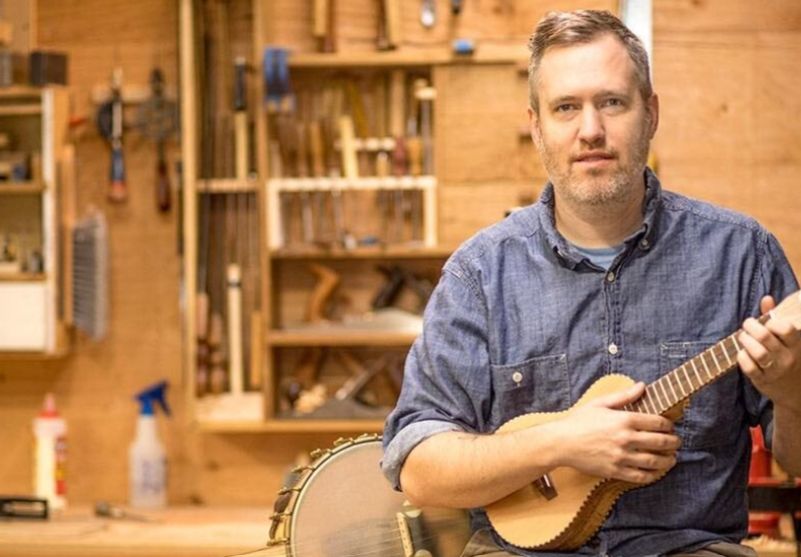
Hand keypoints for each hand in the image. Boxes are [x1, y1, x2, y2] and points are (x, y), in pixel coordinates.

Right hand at [557, 382, 680, 483]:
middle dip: (673, 442)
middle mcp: (626, 439)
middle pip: (661, 442)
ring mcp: (621, 457)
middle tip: (676, 442)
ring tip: (672, 458)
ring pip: (655, 461)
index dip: (668, 425)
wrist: (561, 443)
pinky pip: (641, 476)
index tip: (670, 426)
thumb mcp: (600, 403)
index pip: (657, 422)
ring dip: (668, 460)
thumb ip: (624, 396)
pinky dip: (653, 475)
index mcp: (623, 420)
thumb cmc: (578, 421)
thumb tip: (642, 386)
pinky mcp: (616, 471)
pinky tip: (656, 471)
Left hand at [738, 296, 800, 408]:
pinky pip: (750, 368)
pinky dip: (742, 358)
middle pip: (765, 337)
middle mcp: (787, 357)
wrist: (794, 392)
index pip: (786, 329)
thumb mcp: (787, 340)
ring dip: (745, 341)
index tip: (766, 322)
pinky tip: (743, 353)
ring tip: (743, 337)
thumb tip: (766, 298)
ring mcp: (775, 370)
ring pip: (758, 353)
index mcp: (795, 345)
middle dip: (751, 327)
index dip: (772, 322)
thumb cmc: (787, 357)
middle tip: (747, 325)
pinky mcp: (763, 380)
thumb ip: (775, 318)